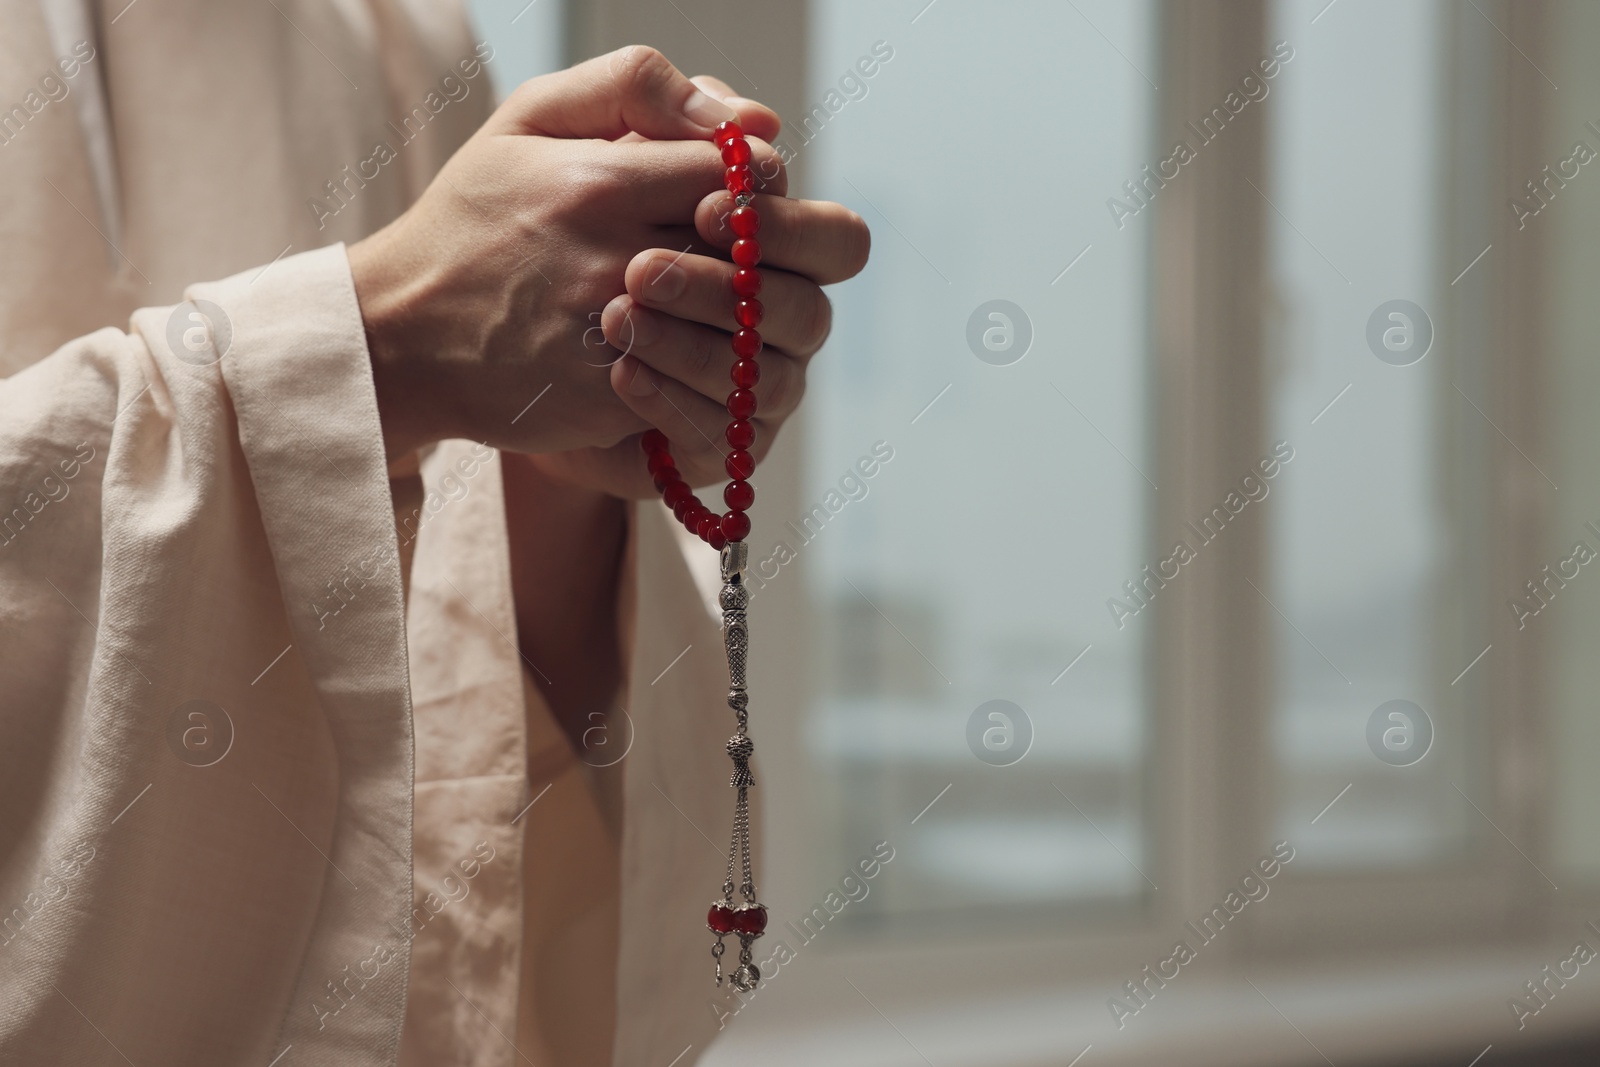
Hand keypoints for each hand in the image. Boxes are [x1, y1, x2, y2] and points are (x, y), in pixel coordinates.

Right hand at [348, 47, 783, 459]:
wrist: (401, 337)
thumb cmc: (471, 220)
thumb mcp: (527, 119)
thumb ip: (635, 87)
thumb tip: (745, 117)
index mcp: (600, 182)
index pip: (739, 175)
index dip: (754, 183)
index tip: (732, 192)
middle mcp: (614, 260)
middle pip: (748, 252)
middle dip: (754, 249)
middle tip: (730, 250)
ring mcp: (617, 338)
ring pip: (736, 325)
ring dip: (734, 313)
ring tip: (705, 302)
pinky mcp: (615, 400)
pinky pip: (701, 385)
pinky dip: (701, 370)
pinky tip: (672, 351)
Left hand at [529, 78, 872, 498]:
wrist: (454, 325)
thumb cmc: (523, 219)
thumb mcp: (556, 130)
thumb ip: (646, 94)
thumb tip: (754, 118)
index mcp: (763, 243)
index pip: (832, 238)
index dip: (782, 225)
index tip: (705, 208)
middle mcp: (771, 318)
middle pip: (811, 312)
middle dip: (736, 289)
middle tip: (643, 269)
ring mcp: (745, 388)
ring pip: (766, 379)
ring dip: (694, 347)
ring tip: (615, 319)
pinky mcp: (707, 444)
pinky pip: (722, 437)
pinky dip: (672, 402)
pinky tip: (617, 373)